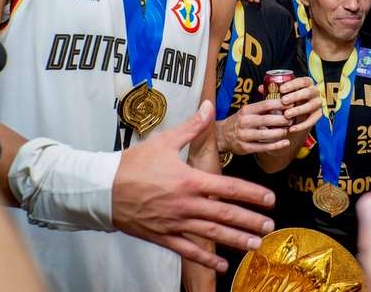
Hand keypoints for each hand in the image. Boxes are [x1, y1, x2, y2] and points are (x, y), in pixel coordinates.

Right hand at [113, 101, 275, 271]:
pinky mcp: (162, 236)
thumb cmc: (132, 164)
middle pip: (225, 214)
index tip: (270, 199)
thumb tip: (209, 105)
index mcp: (189, 180)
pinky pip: (187, 250)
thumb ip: (192, 126)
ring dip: (235, 240)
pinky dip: (205, 259)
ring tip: (255, 244)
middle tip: (270, 226)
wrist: (99, 189)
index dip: (251, 194)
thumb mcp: (164, 141)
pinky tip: (222, 266)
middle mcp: (186, 204)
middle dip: (250, 220)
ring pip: (210, 234)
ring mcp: (174, 222)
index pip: (228, 188)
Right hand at [215, 99, 290, 155]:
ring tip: (288, 130)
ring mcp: (245, 135)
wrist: (221, 136)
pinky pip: (264, 147)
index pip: (266, 104)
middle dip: (282, 120)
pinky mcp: (246, 147)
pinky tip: (286, 142)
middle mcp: (245, 122)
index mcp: (247, 110)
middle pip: (267, 119)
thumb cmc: (239, 121)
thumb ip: (262, 105)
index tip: (291, 105)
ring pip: (266, 134)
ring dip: (280, 132)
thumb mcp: (247, 110)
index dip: (280, 104)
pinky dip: (277, 145)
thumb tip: (280, 96)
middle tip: (291, 119)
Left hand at [278, 76, 321, 134]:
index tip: (281, 89)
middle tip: (283, 101)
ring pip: (311, 106)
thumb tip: (261, 88)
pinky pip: (312, 121)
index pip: (302, 81)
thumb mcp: (282, 95)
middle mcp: (315, 92)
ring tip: (286, 115)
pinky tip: (291, 128)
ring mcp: (318, 104)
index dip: (293, 84)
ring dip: (299, 110)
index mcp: (307, 83)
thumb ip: (274, 91)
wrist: (297, 116)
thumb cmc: (288, 101)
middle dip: (296, 96)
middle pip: (308, 92)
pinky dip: (301, 125)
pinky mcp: (318, 116)